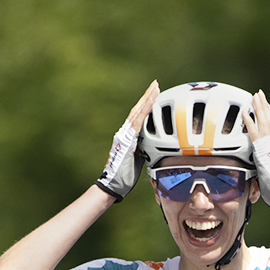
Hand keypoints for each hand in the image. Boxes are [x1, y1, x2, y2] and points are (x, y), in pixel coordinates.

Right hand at [95, 80, 159, 201]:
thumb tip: (153, 149)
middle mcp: (125, 133)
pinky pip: (138, 122)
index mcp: (129, 138)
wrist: (113, 184)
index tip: (155, 95)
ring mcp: (125, 135)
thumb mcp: (138, 160)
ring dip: (147, 99)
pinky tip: (151, 101)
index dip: (146, 105)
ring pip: (138, 112)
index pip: (139, 117)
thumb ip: (143, 151)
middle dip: (147, 97)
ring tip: (155, 88)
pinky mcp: (127, 139)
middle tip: (156, 84)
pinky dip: (145, 111)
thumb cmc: (124, 177)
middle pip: (138, 110)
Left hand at [242, 90, 269, 211]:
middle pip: (269, 120)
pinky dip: (249, 121)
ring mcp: (268, 144)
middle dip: (264, 106)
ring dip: (258, 107)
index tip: (266, 107)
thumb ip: (265, 170)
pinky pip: (253, 131)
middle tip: (259, 94)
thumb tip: (260, 177)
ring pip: (263, 121)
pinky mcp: (261, 148)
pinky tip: (244, 112)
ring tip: (254, 96)